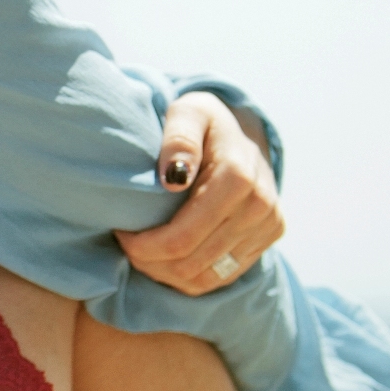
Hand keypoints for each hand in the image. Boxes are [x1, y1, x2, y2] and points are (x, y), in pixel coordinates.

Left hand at [116, 92, 284, 297]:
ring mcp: (268, 225)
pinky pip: (222, 278)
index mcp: (238, 178)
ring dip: (166, 274)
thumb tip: (173, 178)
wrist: (244, 130)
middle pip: (191, 263)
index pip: (182, 238)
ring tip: (143, 253)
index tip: (121, 231)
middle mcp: (259, 207)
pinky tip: (167, 260)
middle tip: (126, 245)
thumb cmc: (205, 121)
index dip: (143, 245)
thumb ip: (179, 138)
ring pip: (205, 278)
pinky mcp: (268, 238)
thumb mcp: (187, 112)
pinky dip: (188, 278)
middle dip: (149, 262)